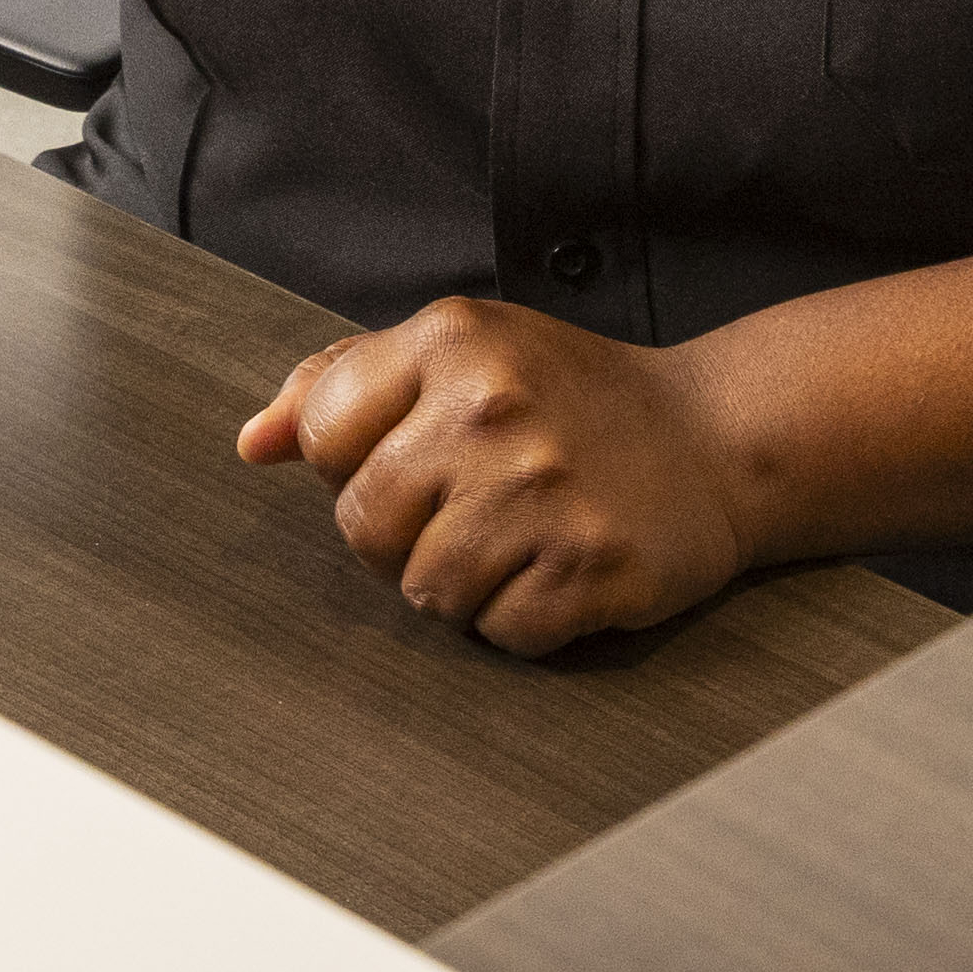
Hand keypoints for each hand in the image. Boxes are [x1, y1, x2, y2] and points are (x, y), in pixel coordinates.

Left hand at [235, 298, 751, 653]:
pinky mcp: (589, 567)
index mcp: (454, 339)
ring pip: (426, 592)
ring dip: (467, 582)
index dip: (361, 460)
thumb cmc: (571, 398)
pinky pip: (499, 632)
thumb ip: (346, 384)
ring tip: (524, 534)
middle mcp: (494, 407)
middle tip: (479, 503)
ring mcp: (544, 490)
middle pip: (364, 528)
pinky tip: (562, 565)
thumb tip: (254, 442)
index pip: (324, 432)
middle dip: (407, 535)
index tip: (422, 452)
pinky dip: (524, 616)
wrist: (718, 438)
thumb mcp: (464, 354)